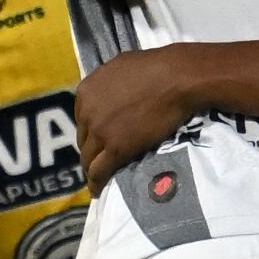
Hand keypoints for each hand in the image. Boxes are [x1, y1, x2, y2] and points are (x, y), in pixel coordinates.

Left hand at [74, 48, 200, 194]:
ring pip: (89, 158)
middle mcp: (88, 112)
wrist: (175, 79)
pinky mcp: (115, 148)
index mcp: (86, 92)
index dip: (91, 131)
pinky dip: (96, 183)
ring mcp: (100, 132)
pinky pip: (99, 171)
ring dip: (92, 169)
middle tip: (100, 160)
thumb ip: (108, 84)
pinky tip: (97, 191)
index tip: (99, 140)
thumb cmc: (155, 67)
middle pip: (84, 139)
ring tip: (97, 179)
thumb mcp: (121, 67)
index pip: (82, 119)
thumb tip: (110, 93)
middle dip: (91, 150)